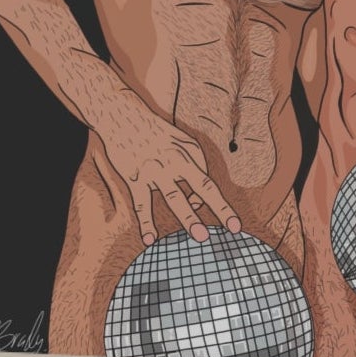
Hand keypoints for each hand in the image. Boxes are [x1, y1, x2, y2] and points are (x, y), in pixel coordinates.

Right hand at [101, 111, 240, 244]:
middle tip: (233, 228)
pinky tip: (150, 240)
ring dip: (189, 218)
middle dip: (220, 207)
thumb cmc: (153, 132)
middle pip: (203, 186)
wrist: (122, 116)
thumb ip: (192, 167)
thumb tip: (196, 202)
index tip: (210, 214)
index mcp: (190, 151)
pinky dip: (146, 224)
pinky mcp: (135, 178)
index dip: (211, 201)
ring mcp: (155, 170)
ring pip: (175, 197)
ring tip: (201, 237)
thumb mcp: (179, 141)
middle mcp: (176, 161)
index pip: (206, 181)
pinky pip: (142, 205)